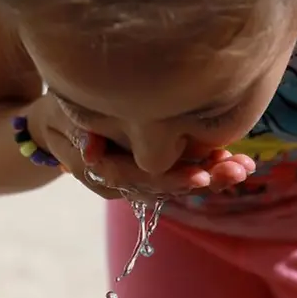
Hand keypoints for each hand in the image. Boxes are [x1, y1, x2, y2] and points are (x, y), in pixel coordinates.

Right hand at [25, 93, 255, 199]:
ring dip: (212, 177)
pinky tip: (237, 162)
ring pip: (176, 185)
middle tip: (239, 170)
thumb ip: (77, 131)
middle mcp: (120, 183)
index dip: (170, 178)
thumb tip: (90, 153)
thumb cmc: (57, 110)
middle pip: (164, 188)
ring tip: (245, 167)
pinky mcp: (149, 170)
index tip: (202, 175)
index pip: (139, 179)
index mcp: (100, 171)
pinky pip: (178, 175)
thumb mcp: (60, 114)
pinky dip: (207, 169)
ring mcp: (135, 179)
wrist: (51, 123)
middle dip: (204, 180)